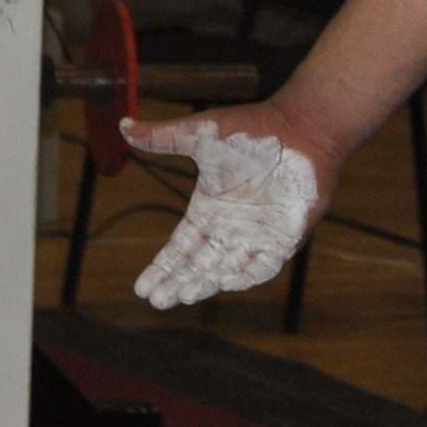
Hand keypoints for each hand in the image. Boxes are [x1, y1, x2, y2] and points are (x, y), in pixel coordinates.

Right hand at [121, 101, 334, 308]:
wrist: (303, 126)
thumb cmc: (254, 127)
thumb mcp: (201, 134)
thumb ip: (163, 137)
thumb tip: (123, 125)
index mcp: (210, 208)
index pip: (180, 247)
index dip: (161, 268)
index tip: (141, 288)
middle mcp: (231, 228)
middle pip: (198, 265)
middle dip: (177, 283)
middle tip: (157, 301)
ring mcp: (258, 235)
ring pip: (226, 270)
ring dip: (205, 284)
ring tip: (184, 295)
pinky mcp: (284, 239)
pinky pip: (263, 266)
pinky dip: (246, 275)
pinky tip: (226, 282)